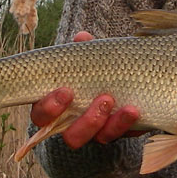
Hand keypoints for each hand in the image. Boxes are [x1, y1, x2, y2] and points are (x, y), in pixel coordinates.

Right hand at [29, 31, 142, 148]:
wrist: (125, 80)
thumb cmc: (94, 69)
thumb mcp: (88, 60)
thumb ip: (83, 52)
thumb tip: (81, 38)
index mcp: (57, 108)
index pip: (42, 116)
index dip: (50, 108)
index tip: (66, 91)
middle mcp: (76, 126)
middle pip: (72, 137)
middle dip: (85, 121)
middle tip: (103, 98)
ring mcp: (98, 133)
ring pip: (97, 139)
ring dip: (108, 122)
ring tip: (116, 100)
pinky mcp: (119, 133)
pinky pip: (122, 135)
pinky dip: (127, 123)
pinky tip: (134, 109)